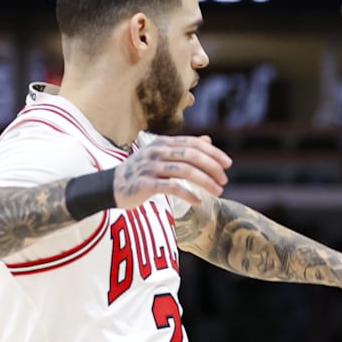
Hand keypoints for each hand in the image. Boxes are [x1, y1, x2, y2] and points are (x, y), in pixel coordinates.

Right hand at [114, 135, 231, 208]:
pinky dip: (188, 194)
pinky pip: (171, 187)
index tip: (228, 164)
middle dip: (212, 168)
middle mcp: (156, 152)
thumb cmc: (142, 171)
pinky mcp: (144, 184)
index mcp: (162, 143)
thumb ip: (184, 147)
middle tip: (224, 180)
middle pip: (191, 156)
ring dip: (205, 182)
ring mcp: (149, 168)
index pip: (193, 143)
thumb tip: (208, 140)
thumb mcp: (162, 154)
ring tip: (218, 192)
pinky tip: (199, 201)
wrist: (113, 186)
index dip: (213, 153)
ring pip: (184, 171)